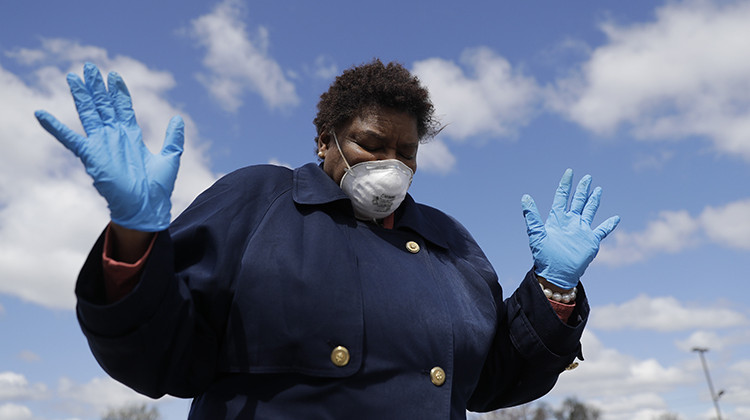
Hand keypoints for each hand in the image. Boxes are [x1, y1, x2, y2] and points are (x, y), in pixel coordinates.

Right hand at [35, 63, 183, 231]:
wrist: (147, 208)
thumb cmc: (157, 188)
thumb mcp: (170, 158)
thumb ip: (173, 138)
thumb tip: (177, 118)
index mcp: (132, 136)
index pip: (123, 108)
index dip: (118, 92)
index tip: (114, 75)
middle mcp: (115, 137)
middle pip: (103, 106)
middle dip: (97, 87)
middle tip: (89, 66)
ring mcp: (102, 145)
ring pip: (89, 114)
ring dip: (81, 96)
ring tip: (73, 77)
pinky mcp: (91, 156)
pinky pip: (70, 139)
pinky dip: (55, 127)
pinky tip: (42, 114)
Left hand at [521, 169, 619, 288]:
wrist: (556, 274)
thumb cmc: (544, 256)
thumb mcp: (536, 234)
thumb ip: (532, 216)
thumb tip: (525, 197)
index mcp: (557, 219)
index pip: (562, 196)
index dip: (566, 184)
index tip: (569, 172)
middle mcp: (570, 222)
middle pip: (577, 201)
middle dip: (582, 189)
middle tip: (587, 177)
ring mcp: (581, 230)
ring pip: (589, 211)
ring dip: (593, 200)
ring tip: (598, 189)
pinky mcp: (591, 240)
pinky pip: (602, 230)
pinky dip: (609, 224)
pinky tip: (616, 218)